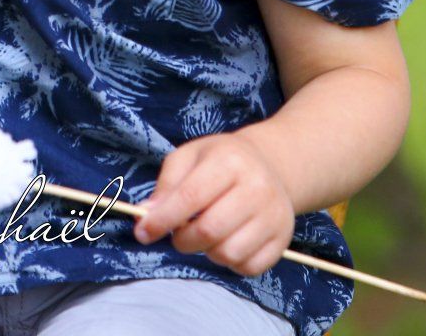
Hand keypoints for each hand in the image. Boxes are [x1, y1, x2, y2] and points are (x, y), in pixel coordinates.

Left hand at [134, 133, 295, 275]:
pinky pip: (248, 267)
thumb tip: (146, 214)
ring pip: (228, 253)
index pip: (191, 197)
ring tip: (205, 235)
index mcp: (230, 160)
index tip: (142, 233)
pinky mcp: (283, 239)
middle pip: (209, 230)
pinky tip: (226, 242)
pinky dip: (230, 262)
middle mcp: (258, 187)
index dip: (162, 219)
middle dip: (182, 240)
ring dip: (206, 252)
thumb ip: (166, 184)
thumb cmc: (220, 161)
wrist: (269, 166)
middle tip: (178, 234)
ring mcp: (274, 215)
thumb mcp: (189, 157)